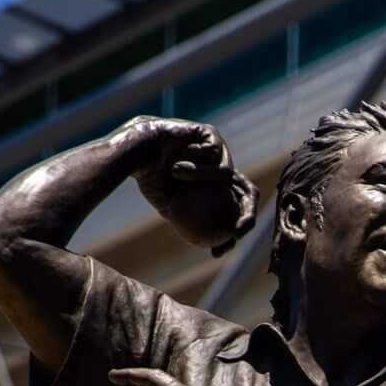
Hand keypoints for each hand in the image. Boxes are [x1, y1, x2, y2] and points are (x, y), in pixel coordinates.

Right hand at [118, 117, 256, 253]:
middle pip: (248, 193)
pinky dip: (193, 161)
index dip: (236, 231)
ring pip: (226, 173)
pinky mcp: (212, 135)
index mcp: (221, 189)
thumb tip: (218, 250)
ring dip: (199, 177)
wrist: (138, 152)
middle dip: (247, 215)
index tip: (221, 248)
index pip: (238, 211)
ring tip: (176, 175)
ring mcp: (221, 152)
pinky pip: (212, 153)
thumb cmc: (152, 183)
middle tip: (235, 230)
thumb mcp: (172, 210)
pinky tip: (177, 164)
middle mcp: (225, 170)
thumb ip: (196, 227)